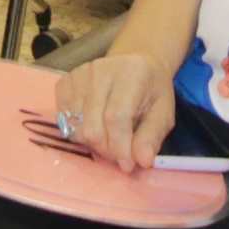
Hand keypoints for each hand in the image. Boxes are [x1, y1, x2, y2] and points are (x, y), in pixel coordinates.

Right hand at [48, 47, 174, 173]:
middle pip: (93, 127)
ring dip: (94, 144)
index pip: (116, 118)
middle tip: (121, 155)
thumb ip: (153, 136)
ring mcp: (78, 76)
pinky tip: (96, 125)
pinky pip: (65, 121)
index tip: (128, 165)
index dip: (120, 147)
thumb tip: (143, 161)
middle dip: (107, 151)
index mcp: (130, 73)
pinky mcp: (64, 83)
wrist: (135, 64)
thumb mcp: (164, 112)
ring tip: (111, 139)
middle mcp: (100, 70)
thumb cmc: (151, 90)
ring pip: (77, 128)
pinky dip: (80, 132)